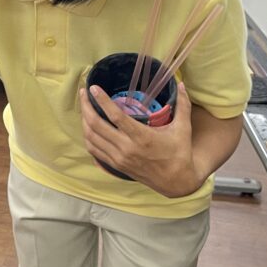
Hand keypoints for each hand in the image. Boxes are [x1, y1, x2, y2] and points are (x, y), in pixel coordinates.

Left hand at [79, 83, 203, 196]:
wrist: (176, 182)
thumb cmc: (180, 153)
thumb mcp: (183, 129)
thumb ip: (183, 105)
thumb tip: (182, 84)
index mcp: (141, 137)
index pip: (115, 116)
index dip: (102, 100)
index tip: (93, 88)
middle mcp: (126, 148)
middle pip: (96, 125)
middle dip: (86, 107)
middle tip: (83, 93)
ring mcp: (119, 158)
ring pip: (91, 138)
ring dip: (84, 120)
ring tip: (84, 106)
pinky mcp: (116, 165)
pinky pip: (94, 150)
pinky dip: (88, 136)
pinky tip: (87, 126)